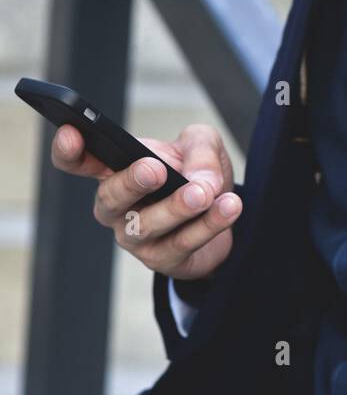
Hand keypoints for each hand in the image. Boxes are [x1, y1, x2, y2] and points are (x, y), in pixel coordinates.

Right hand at [50, 122, 241, 280]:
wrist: (223, 211)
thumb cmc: (196, 171)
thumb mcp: (202, 145)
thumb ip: (200, 151)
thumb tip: (200, 179)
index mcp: (114, 170)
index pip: (77, 162)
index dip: (68, 150)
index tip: (73, 134)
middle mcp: (115, 207)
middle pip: (110, 198)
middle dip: (131, 183)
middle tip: (154, 169)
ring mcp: (134, 237)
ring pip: (147, 225)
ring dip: (176, 207)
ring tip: (203, 193)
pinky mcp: (162, 260)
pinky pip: (182, 243)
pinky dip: (208, 224)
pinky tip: (229, 207)